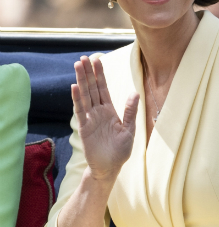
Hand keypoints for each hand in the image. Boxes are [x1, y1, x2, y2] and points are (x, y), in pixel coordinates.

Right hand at [72, 56, 138, 178]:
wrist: (110, 168)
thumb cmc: (120, 151)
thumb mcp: (129, 130)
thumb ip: (130, 112)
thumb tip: (135, 93)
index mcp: (109, 110)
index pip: (103, 88)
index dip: (100, 74)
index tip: (97, 59)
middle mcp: (98, 111)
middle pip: (92, 88)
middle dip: (88, 73)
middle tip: (83, 57)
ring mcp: (90, 118)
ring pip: (85, 95)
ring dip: (81, 80)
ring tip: (78, 65)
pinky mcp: (84, 127)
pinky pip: (80, 110)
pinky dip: (77, 99)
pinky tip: (74, 87)